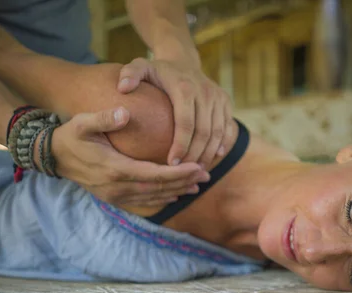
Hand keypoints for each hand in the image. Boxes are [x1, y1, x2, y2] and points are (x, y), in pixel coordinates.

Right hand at [51, 107, 209, 207]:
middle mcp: (117, 187)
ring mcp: (116, 195)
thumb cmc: (70, 136)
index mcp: (114, 169)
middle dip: (184, 182)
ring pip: (154, 198)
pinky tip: (176, 194)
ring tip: (198, 185)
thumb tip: (124, 113)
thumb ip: (103, 118)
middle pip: (159, 189)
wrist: (53, 158)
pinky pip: (144, 202)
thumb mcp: (82, 123)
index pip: (155, 174)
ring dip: (177, 191)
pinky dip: (163, 198)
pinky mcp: (114, 198)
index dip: (178, 173)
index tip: (198, 166)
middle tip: (207, 175)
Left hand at [117, 58, 233, 168]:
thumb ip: (130, 75)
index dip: (181, 146)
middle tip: (182, 172)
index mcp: (185, 88)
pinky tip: (213, 158)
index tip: (171, 163)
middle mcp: (206, 92)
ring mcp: (218, 98)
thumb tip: (123, 88)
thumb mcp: (141, 67)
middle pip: (204, 132)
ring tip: (195, 169)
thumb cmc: (158, 71)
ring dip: (208, 154)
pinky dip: (223, 144)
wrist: (183, 61)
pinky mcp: (226, 103)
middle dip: (194, 155)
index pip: (186, 123)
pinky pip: (228, 128)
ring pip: (218, 133)